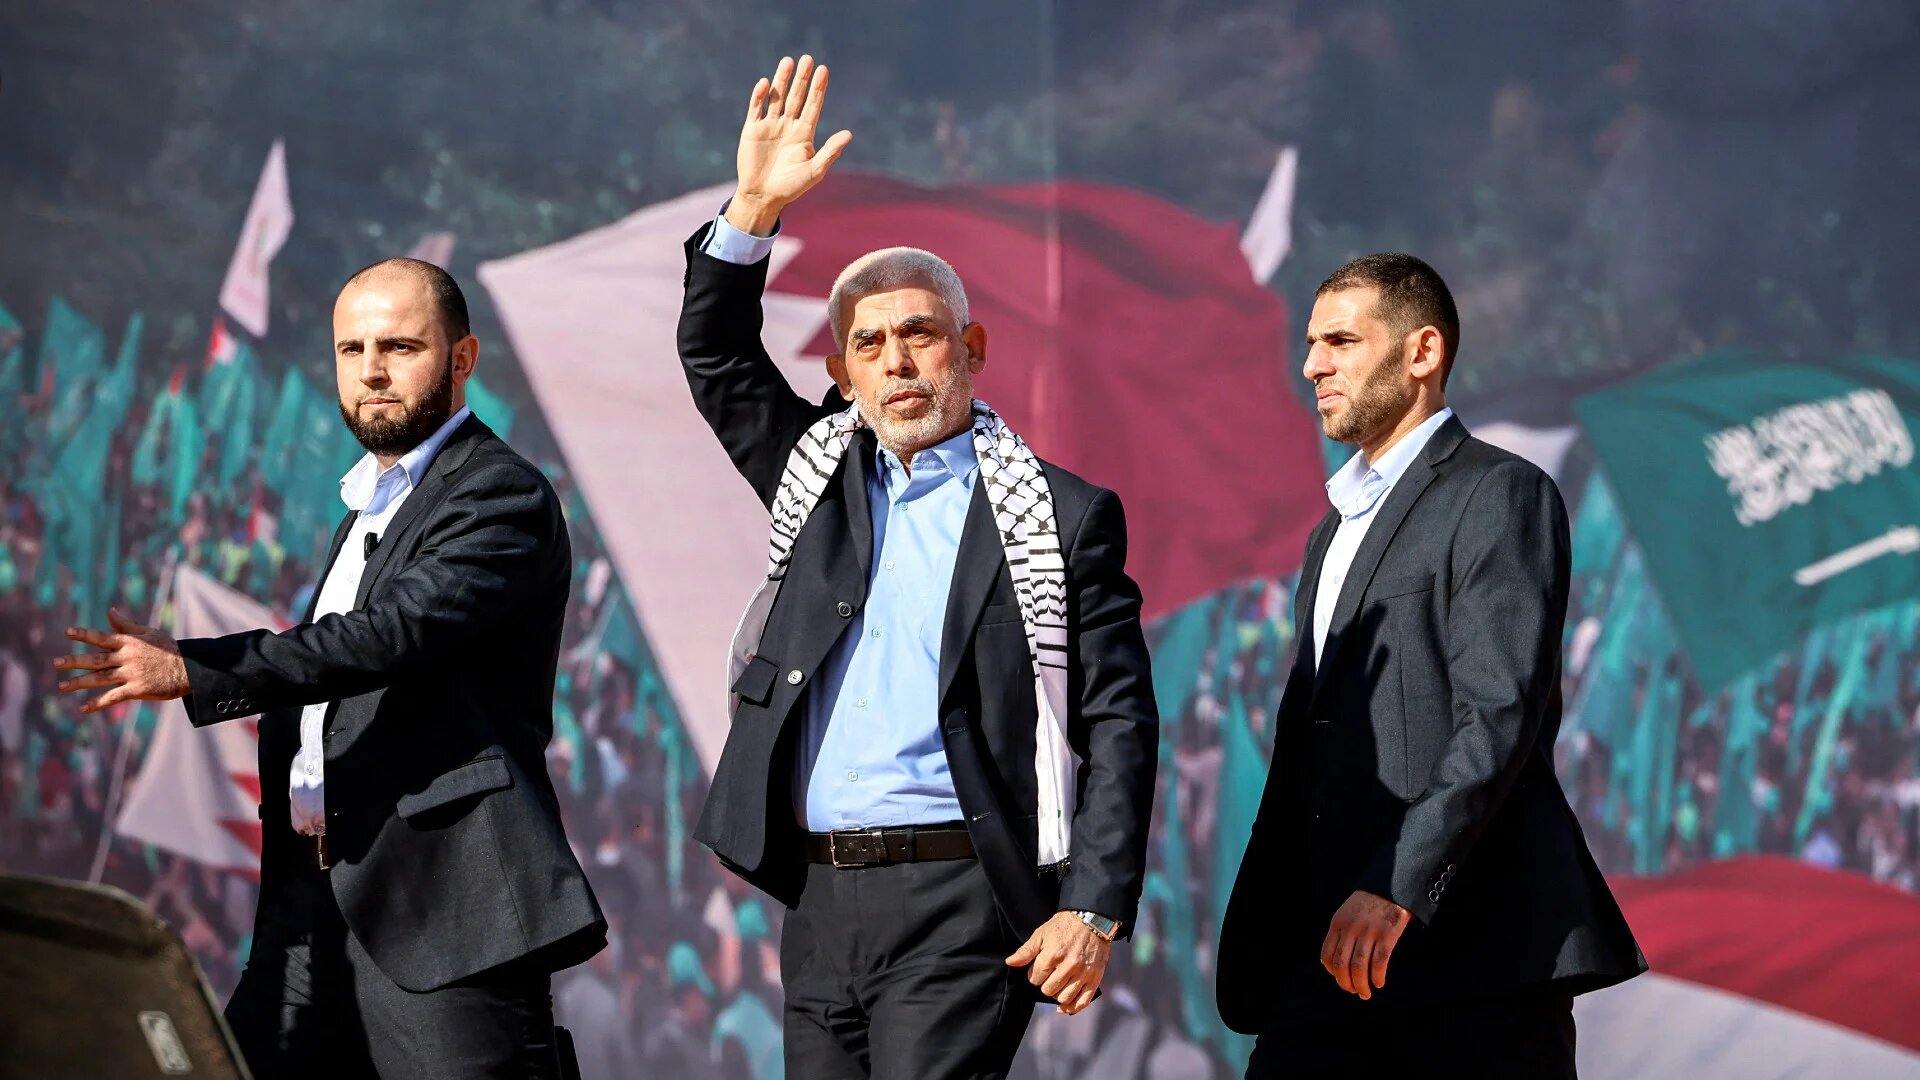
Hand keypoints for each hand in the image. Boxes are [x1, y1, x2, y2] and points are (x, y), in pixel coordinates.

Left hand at [52, 607, 188, 714]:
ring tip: (62, 686)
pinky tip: (84, 708)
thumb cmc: (168, 650)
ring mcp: (131, 674)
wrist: (188, 669)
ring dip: (80, 682)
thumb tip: (110, 611)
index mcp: (129, 643)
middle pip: (96, 659)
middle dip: (74, 661)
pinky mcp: (137, 689)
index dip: (85, 635)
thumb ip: (126, 625)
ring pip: (100, 678)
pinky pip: (113, 697)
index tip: (68, 632)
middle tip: (56, 663)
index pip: (102, 637)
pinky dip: (98, 703)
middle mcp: (127, 658)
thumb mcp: (148, 633)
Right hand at [727, 54, 851, 234]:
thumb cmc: (791, 187)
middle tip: (807, 59)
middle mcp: (788, 125)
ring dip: (782, 80)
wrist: (763, 196)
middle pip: (796, 96)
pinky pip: (756, 108)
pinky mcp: (752, 129)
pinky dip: (760, 96)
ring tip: (788, 61)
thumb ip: (830, 152)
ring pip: (777, 97)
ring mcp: (770, 125)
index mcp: (804, 133)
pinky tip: (766, 83)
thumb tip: (849, 134)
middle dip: (802, 78)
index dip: (818, 88)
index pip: (813, 105)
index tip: (823, 70)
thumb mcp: (814, 171)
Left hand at [1005, 911, 1111, 1014]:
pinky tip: (1063, 1006)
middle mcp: (1068, 966)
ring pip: (1063, 998)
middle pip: (1048, 990)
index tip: (1039, 968)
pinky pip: (1082, 1002)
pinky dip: (1072, 1008)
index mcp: (1052, 955)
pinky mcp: (1095, 978)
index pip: (1035, 979)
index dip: (1034, 974)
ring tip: (1058, 983)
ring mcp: (1083, 973)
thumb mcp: (1041, 934)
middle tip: (1049, 974)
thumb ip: (1026, 951)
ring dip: (1057, 994)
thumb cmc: (1063, 926)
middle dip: (1045, 984)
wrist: (1091, 920)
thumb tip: (1010, 962)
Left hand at [1321, 890, 1410, 999]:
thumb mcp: (1347, 913)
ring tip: (1365, 993)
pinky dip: (1377, 977)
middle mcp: (1351, 928)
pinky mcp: (1387, 935)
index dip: (1333, 972)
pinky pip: (1379, 963)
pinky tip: (1379, 983)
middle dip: (1346, 983)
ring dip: (1361, 985)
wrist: (1391, 884)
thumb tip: (1333, 965)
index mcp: (1338, 923)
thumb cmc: (1370, 903)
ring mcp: (1369, 931)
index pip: (1327, 955)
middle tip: (1354, 991)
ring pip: (1359, 967)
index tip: (1341, 979)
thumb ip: (1340, 934)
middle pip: (1342, 965)